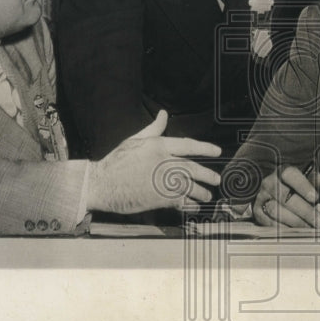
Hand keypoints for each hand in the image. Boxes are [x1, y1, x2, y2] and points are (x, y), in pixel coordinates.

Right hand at [86, 111, 221, 214]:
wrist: (102, 183)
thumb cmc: (117, 161)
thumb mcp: (135, 139)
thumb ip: (154, 128)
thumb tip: (163, 114)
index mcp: (159, 146)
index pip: (188, 145)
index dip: (205, 148)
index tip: (217, 151)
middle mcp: (164, 162)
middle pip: (193, 168)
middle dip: (208, 174)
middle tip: (216, 179)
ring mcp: (162, 181)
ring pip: (190, 186)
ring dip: (201, 192)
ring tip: (207, 196)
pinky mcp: (158, 197)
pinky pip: (181, 201)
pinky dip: (189, 204)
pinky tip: (194, 206)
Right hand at [252, 165, 319, 227]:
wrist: (273, 192)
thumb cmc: (293, 187)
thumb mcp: (304, 180)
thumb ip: (313, 180)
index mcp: (281, 172)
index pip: (290, 175)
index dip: (303, 186)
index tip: (315, 197)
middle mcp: (269, 183)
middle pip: (285, 198)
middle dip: (305, 211)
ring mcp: (261, 198)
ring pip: (277, 211)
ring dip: (296, 222)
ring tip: (311, 228)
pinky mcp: (258, 212)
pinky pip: (270, 223)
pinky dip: (285, 228)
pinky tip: (298, 232)